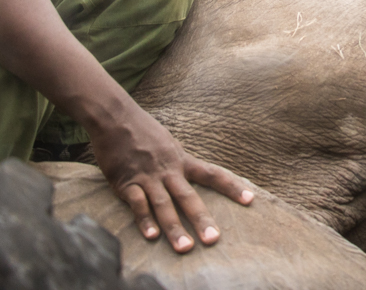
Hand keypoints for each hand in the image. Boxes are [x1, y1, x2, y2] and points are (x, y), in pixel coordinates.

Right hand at [91, 102, 253, 252]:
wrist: (115, 117)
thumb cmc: (143, 130)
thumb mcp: (169, 142)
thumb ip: (179, 161)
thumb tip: (192, 171)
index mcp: (182, 160)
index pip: (212, 174)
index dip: (232, 187)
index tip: (250, 200)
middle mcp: (168, 169)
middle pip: (188, 196)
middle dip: (201, 219)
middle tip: (213, 240)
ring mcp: (148, 176)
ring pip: (164, 204)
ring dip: (174, 227)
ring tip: (185, 247)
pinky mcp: (126, 182)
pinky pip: (137, 203)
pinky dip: (144, 220)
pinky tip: (152, 236)